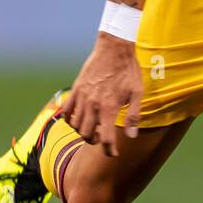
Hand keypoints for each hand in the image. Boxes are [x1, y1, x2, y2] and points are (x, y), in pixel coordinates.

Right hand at [63, 33, 143, 155]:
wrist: (114, 49)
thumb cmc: (128, 71)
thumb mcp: (137, 93)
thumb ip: (134, 116)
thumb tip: (132, 136)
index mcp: (109, 108)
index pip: (106, 138)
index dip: (109, 150)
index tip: (113, 153)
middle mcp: (93, 105)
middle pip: (86, 135)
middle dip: (95, 141)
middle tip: (102, 137)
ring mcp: (82, 97)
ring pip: (75, 125)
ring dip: (83, 131)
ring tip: (93, 127)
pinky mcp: (76, 89)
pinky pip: (65, 110)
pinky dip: (69, 119)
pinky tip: (78, 118)